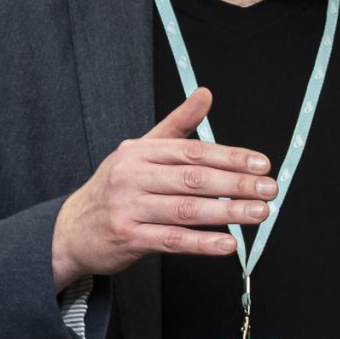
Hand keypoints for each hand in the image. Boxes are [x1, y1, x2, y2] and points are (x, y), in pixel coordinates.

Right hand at [50, 89, 276, 289]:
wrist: (70, 230)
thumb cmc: (113, 189)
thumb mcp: (139, 151)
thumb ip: (176, 126)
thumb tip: (205, 94)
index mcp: (140, 151)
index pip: (193, 151)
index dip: (230, 158)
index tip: (261, 164)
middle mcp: (133, 176)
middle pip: (193, 179)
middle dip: (236, 184)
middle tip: (269, 189)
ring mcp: (129, 208)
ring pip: (186, 210)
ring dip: (227, 212)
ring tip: (258, 213)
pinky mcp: (129, 238)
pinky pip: (172, 240)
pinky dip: (202, 243)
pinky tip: (228, 244)